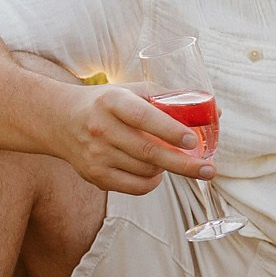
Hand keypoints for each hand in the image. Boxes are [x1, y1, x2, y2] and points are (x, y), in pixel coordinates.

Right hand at [61, 84, 212, 194]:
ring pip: (145, 170)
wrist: (60, 120)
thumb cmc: (107, 103)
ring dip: (167, 168)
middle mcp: (101, 128)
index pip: (144, 117)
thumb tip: (215, 110)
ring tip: (172, 158)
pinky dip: (152, 182)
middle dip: (184, 164)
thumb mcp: (131, 90)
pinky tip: (156, 171)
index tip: (193, 140)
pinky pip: (134, 187)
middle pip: (149, 152)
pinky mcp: (94, 175)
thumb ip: (169, 97)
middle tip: (209, 170)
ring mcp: (96, 155)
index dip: (170, 130)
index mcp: (112, 101)